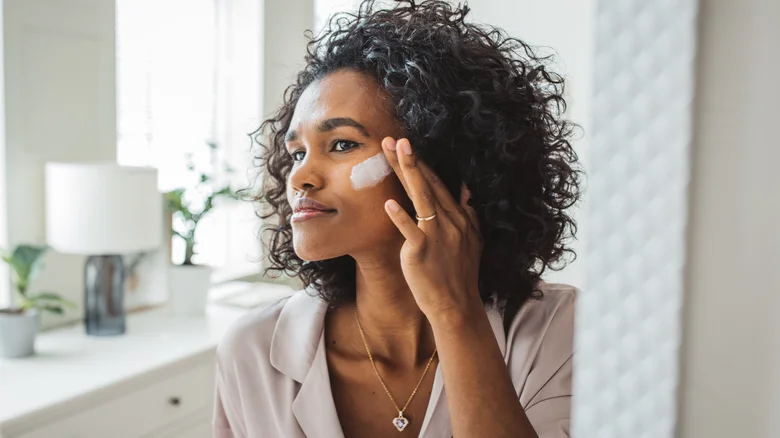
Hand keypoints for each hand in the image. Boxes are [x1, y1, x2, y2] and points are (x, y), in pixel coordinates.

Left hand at [381, 137, 483, 321]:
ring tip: (393, 152)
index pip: (438, 183)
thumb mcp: (473, 240)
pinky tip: (389, 204)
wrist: (457, 305)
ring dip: (407, 172)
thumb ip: (469, 213)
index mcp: (459, 217)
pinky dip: (400, 218)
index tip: (407, 144)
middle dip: (410, 159)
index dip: (421, 163)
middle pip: (427, 184)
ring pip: (420, 197)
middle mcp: (450, 221)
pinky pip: (411, 231)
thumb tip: (468, 190)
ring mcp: (437, 236)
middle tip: (394, 138)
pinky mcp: (422, 252)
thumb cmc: (460, 274)